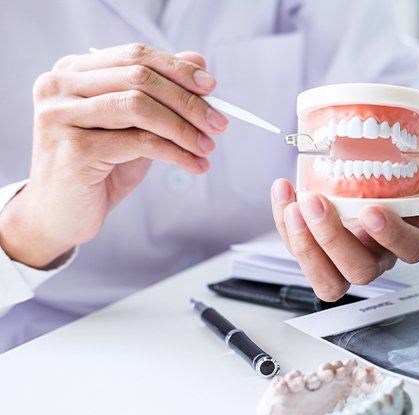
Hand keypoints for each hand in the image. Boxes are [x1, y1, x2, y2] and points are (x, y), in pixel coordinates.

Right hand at [0, 43, 227, 267]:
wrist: (60, 215)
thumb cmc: (97, 170)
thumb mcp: (132, 128)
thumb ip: (159, 97)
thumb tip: (199, 63)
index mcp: (72, 72)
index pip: (135, 56)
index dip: (178, 69)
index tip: (211, 88)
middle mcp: (60, 86)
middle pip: (140, 78)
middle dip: (188, 102)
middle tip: (219, 123)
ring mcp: (62, 115)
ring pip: (140, 107)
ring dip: (184, 128)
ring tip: (207, 147)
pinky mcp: (74, 149)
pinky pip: (139, 142)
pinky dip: (176, 153)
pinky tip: (194, 165)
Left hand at [271, 160, 418, 300]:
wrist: (369, 170)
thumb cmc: (400, 178)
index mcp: (407, 238)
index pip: (410, 251)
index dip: (391, 236)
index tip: (370, 209)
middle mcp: (376, 256)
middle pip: (360, 271)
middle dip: (334, 239)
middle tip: (315, 202)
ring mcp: (342, 260)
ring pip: (326, 278)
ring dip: (304, 245)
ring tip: (292, 206)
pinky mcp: (315, 253)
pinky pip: (298, 252)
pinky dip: (284, 226)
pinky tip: (283, 192)